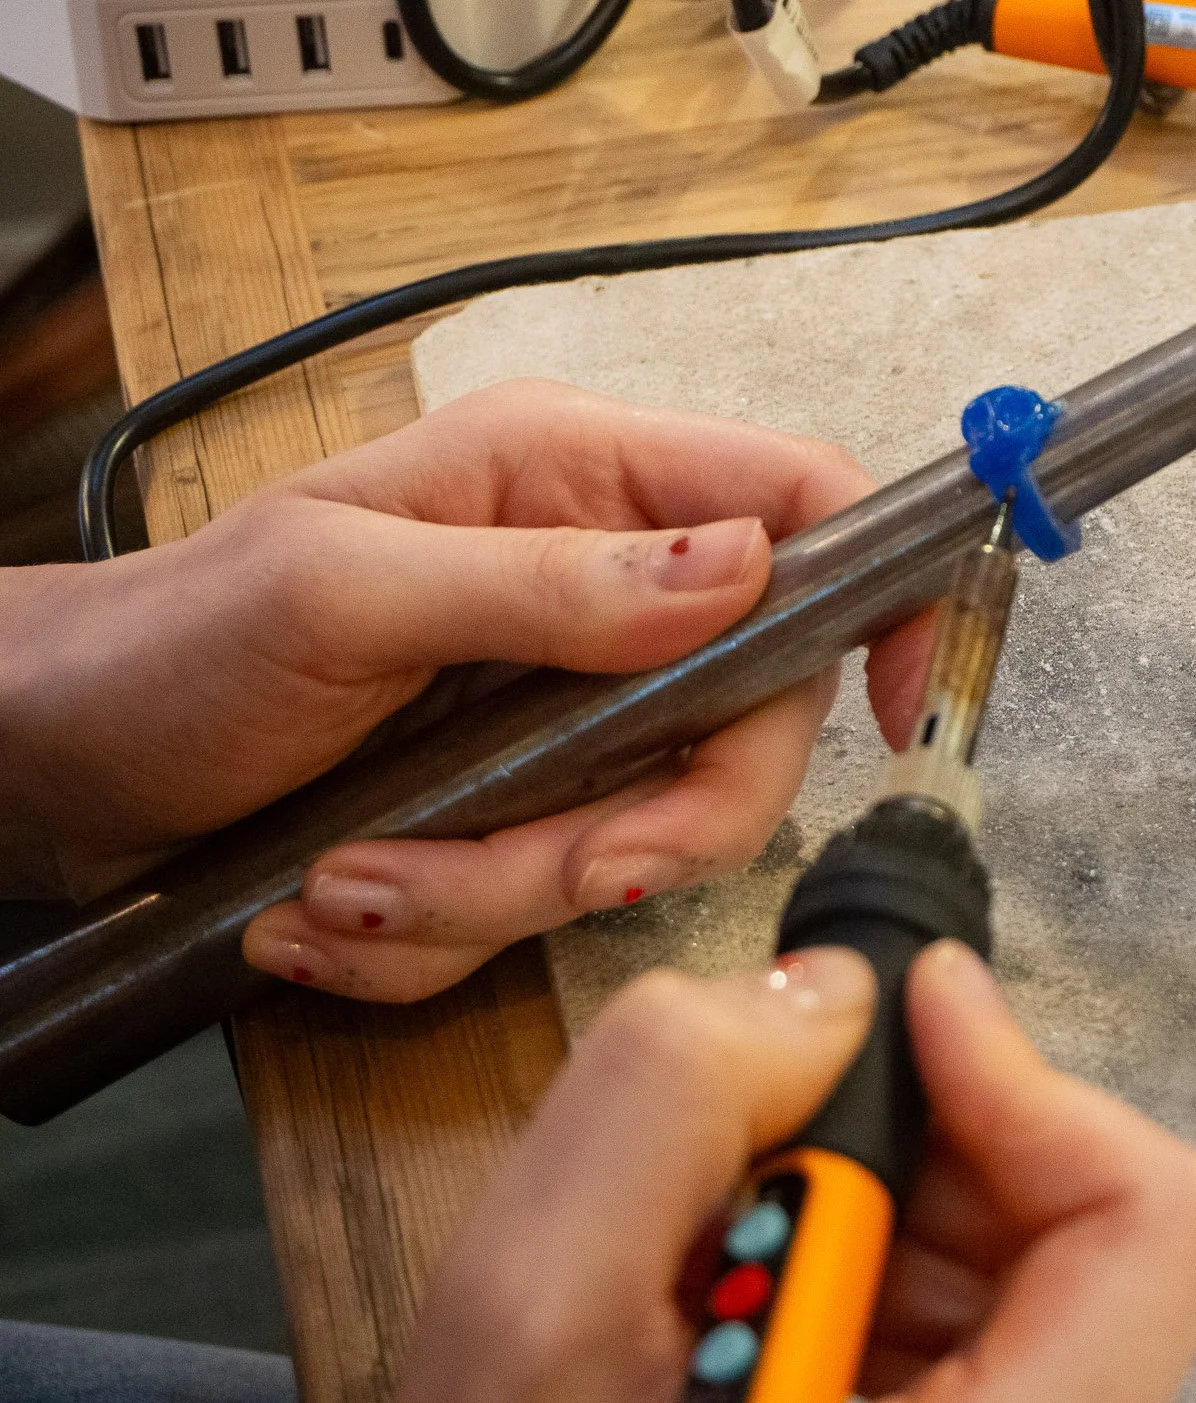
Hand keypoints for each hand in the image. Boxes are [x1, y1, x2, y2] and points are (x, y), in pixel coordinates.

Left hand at [0, 381, 927, 999]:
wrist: (59, 762)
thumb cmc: (174, 641)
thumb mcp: (346, 592)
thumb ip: (551, 582)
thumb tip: (744, 566)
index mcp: (577, 480)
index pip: (800, 503)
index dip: (880, 595)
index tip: (896, 711)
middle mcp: (598, 590)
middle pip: (752, 717)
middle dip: (648, 822)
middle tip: (548, 869)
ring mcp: (565, 708)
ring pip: (652, 829)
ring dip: (508, 890)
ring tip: (356, 885)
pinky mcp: (520, 806)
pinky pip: (555, 896)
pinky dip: (453, 930)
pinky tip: (340, 904)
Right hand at [398, 941, 1195, 1402]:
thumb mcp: (534, 1311)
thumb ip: (670, 1100)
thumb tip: (834, 994)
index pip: (1158, 1223)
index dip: (1035, 1078)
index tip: (909, 1011)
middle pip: (1099, 1212)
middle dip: (940, 1126)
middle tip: (787, 1123)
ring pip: (1040, 1245)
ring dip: (901, 1182)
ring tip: (749, 1218)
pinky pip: (986, 1295)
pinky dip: (881, 1239)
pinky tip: (768, 1271)